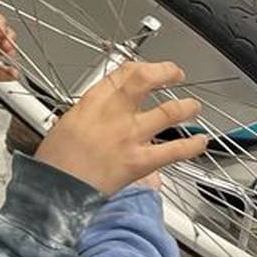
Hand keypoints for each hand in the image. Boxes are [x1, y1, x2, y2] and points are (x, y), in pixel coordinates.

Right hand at [35, 61, 203, 195]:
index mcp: (93, 102)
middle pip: (146, 79)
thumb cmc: (56, 161)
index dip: (141, 67)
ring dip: (186, 107)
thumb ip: (90, 113)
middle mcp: (114, 114)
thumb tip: (102, 110)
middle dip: (166, 72)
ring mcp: (130, 136)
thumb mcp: (67, 123)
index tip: (148, 70)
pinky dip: (192, 145)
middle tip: (175, 74)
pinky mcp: (141, 161)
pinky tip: (200, 142)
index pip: (123, 72)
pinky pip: (175, 150)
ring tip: (193, 106)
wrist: (57, 189)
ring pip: (168, 112)